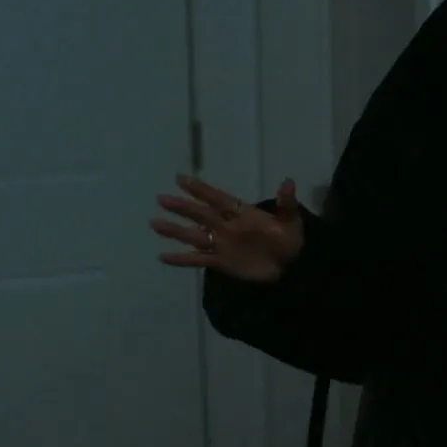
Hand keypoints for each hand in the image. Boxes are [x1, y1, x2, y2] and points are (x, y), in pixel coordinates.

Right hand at [152, 174, 304, 283]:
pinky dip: (181, 258)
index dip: (201, 190)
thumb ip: (286, 203)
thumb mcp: (291, 221)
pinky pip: (198, 259)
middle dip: (182, 207)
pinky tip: (163, 256)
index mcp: (241, 213)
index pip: (217, 198)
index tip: (181, 179)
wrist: (290, 267)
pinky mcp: (221, 262)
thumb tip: (289, 181)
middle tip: (162, 198)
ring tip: (155, 223)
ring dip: (175, 230)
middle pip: (201, 215)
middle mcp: (226, 226)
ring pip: (194, 236)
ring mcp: (222, 244)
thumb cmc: (289, 240)